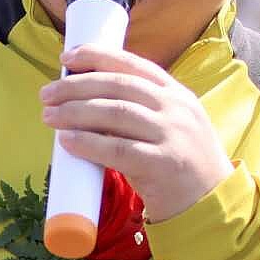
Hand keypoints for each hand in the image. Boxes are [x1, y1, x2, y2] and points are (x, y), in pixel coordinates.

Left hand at [40, 44, 233, 222]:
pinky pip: (119, 150)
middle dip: (77, 86)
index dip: (97, 57)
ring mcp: (171, 136)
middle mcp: (175, 109)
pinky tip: (67, 141)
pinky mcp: (162, 165)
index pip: (133, 65)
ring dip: (76, 112)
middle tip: (47, 94)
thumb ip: (140, 110)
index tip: (67, 58)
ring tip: (49, 116)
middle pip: (118, 86)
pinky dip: (89, 144)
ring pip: (116, 113)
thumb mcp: (171, 125)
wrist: (212, 203)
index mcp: (176, 94)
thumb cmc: (180, 163)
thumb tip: (84, 101)